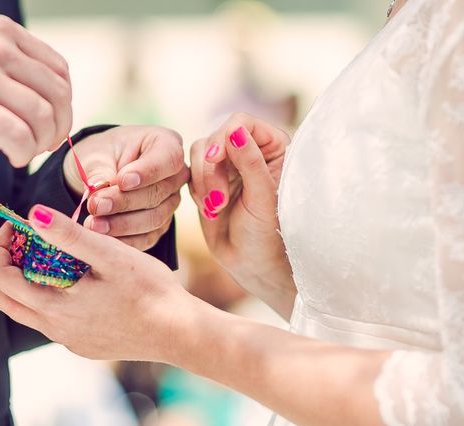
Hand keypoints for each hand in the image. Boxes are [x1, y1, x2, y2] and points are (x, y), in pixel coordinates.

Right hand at [0, 15, 71, 166]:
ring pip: (41, 117)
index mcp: (3, 31)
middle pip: (56, 95)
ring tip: (27, 152)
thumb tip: (49, 88)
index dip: (64, 103)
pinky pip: (18, 136)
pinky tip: (15, 158)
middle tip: (46, 143)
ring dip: (41, 143)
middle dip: (58, 126)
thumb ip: (9, 56)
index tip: (55, 121)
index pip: (58, 70)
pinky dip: (24, 154)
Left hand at [0, 207, 193, 361]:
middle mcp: (56, 330)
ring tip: (53, 257)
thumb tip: (34, 214)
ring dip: (30, 283)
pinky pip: (55, 322)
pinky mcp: (85, 346)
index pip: (2, 279)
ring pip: (30, 312)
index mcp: (55, 308)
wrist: (179, 333)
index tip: (15, 226)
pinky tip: (80, 281)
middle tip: (26, 242)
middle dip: (7, 267)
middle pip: (7, 300)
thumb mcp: (110, 255)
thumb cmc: (150, 292)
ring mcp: (70, 341)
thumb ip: (69, 235)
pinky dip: (52, 297)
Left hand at [63, 126, 188, 250]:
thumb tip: (97, 188)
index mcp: (166, 144)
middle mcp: (175, 175)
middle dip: (124, 202)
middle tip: (96, 205)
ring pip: (154, 218)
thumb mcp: (97, 153)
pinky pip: (147, 238)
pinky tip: (102, 239)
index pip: (168, 159)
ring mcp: (170, 202)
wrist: (101, 172)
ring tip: (93, 224)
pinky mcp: (160, 226)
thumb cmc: (103, 154)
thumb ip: (100, 169)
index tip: (122, 181)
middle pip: (158, 193)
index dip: (147, 172)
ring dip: (122, 224)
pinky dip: (124, 241)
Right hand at [189, 113, 295, 318]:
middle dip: (211, 169)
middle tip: (218, 201)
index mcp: (273, 147)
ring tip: (215, 209)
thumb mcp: (263, 198)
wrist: (252, 264)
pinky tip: (210, 210)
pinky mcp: (209, 181)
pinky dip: (196, 190)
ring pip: (199, 152)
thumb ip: (250, 161)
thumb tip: (234, 129)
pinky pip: (191, 171)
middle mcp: (249, 151)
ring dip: (202, 181)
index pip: (241, 122)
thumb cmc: (268, 234)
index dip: (224, 137)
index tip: (216, 160)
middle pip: (215, 137)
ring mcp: (228, 166)